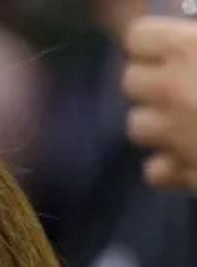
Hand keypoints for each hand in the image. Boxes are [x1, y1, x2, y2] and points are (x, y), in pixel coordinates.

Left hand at [122, 16, 196, 188]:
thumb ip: (193, 41)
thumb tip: (179, 35)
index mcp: (188, 49)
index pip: (137, 37)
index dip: (154, 42)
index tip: (171, 48)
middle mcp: (173, 91)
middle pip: (131, 82)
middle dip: (152, 81)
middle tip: (184, 83)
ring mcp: (175, 136)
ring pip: (137, 127)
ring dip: (158, 122)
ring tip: (192, 118)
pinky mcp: (186, 174)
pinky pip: (155, 170)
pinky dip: (170, 165)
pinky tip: (192, 155)